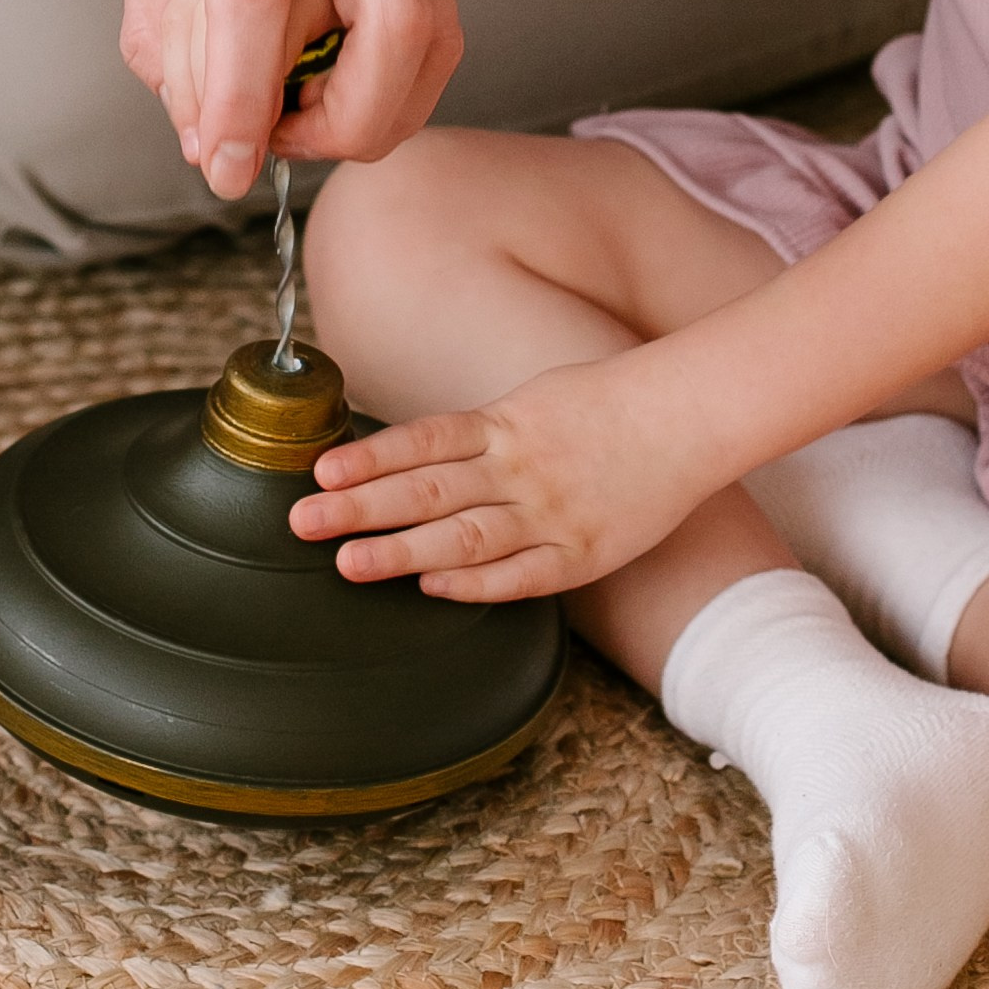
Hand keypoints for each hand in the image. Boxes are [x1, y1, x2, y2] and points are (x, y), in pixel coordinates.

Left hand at [119, 0, 461, 188]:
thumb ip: (161, 0)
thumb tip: (191, 117)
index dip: (236, 95)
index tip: (223, 163)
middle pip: (392, 18)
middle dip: (354, 122)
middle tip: (288, 144)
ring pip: (438, 24)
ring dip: (389, 105)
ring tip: (317, 117)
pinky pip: (440, 8)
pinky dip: (403, 70)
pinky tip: (348, 74)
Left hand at [290, 355, 717, 602]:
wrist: (685, 417)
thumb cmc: (602, 405)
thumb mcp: (530, 401)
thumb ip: (476, 435)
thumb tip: (408, 457)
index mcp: (506, 423)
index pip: (424, 441)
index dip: (369, 457)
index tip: (319, 470)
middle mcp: (521, 468)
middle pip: (429, 490)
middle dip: (361, 508)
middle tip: (302, 522)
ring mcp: (550, 513)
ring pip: (464, 537)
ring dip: (402, 551)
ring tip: (348, 563)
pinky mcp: (582, 553)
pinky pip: (520, 575)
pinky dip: (474, 583)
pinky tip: (431, 587)